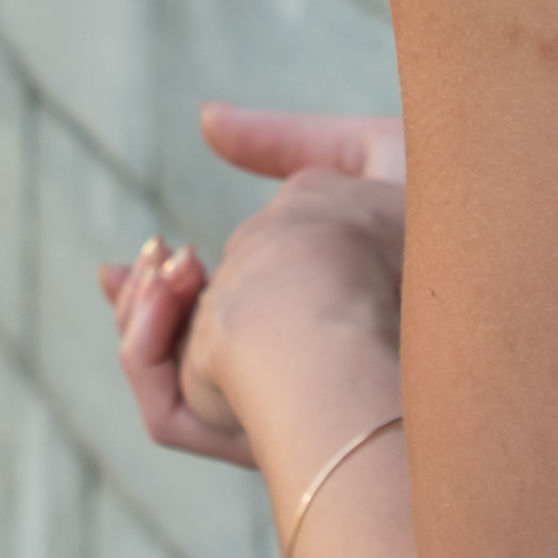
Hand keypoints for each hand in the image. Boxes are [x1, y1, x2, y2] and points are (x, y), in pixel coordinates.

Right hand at [99, 102, 407, 465]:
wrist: (421, 278)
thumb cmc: (433, 223)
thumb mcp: (365, 161)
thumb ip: (281, 144)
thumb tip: (206, 120)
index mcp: (333, 336)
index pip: (242, 331)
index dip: (178, 293)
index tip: (147, 253)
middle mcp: (306, 391)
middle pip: (195, 366)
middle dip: (141, 309)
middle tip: (123, 266)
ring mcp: (272, 417)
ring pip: (170, 392)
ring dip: (140, 317)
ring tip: (160, 264)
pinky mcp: (246, 438)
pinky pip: (168, 417)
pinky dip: (144, 352)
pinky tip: (162, 289)